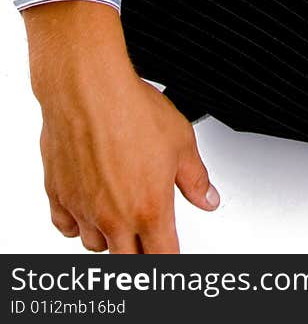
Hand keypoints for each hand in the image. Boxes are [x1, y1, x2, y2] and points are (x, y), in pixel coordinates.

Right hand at [37, 67, 219, 253]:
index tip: (172, 251)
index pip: (163, 256)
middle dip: (141, 252)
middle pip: (128, 259)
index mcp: (149, 208)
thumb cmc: (131, 111)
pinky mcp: (58, 194)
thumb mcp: (182, 143)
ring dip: (109, 238)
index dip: (170, 257)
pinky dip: (77, 224)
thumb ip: (196, 178)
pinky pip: (66, 226)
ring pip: (96, 245)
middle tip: (149, 237)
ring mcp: (83, 208)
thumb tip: (207, 198)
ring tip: (121, 218)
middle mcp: (113, 216)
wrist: (89, 91)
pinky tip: (88, 210)